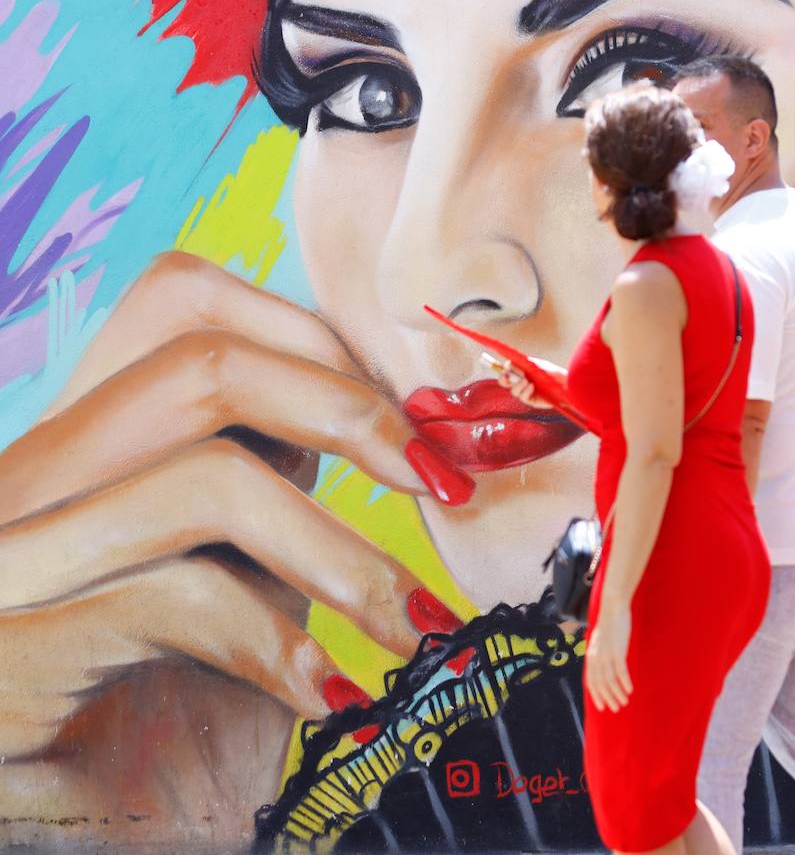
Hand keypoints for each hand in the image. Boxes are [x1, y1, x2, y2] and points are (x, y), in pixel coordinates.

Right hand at [0, 252, 460, 837]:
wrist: (104, 845)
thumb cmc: (178, 724)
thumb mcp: (244, 573)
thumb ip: (282, 479)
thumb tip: (407, 414)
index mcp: (81, 447)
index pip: (185, 301)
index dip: (324, 344)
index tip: (423, 424)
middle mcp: (26, 485)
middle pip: (199, 355)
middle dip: (353, 411)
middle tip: (444, 485)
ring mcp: (7, 564)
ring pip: (205, 475)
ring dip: (342, 554)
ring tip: (410, 626)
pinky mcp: (8, 651)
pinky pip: (178, 595)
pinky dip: (283, 643)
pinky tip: (328, 698)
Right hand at [496, 356, 566, 408]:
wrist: (566, 385)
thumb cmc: (552, 373)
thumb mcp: (536, 366)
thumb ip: (523, 365)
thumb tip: (508, 364)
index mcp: (521, 371)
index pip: (506, 370)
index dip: (504, 370)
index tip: (508, 368)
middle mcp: (521, 381)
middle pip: (505, 382)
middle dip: (504, 379)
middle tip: (507, 377)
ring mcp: (525, 392)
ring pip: (513, 390)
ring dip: (517, 385)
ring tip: (526, 380)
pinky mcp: (530, 401)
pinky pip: (522, 397)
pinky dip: (525, 391)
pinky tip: (531, 386)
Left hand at [585, 602, 632, 712]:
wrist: (613, 608)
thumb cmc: (609, 625)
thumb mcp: (600, 642)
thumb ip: (599, 654)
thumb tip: (602, 666)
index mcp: (591, 657)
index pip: (591, 682)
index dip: (597, 695)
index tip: (603, 707)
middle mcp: (596, 658)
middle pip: (601, 684)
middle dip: (608, 698)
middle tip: (616, 709)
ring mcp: (606, 654)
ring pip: (611, 680)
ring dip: (618, 693)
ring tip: (625, 702)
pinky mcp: (617, 650)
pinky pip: (621, 671)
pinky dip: (625, 682)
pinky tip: (630, 690)